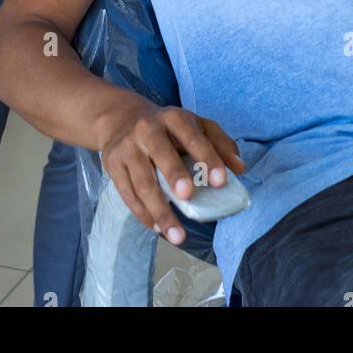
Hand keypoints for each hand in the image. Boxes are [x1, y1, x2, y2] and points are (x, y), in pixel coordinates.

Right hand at [100, 101, 244, 246]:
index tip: (221, 181)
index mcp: (173, 118)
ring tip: (177, 235)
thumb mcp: (194, 125)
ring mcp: (127, 148)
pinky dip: (143, 213)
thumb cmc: (167, 127)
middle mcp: (147, 129)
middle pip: (161, 154)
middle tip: (188, 196)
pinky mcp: (113, 165)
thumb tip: (239, 168)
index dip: (207, 158)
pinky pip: (127, 194)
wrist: (120, 119)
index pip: (192, 136)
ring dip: (159, 210)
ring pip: (142, 181)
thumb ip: (219, 143)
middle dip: (174, 175)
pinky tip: (158, 228)